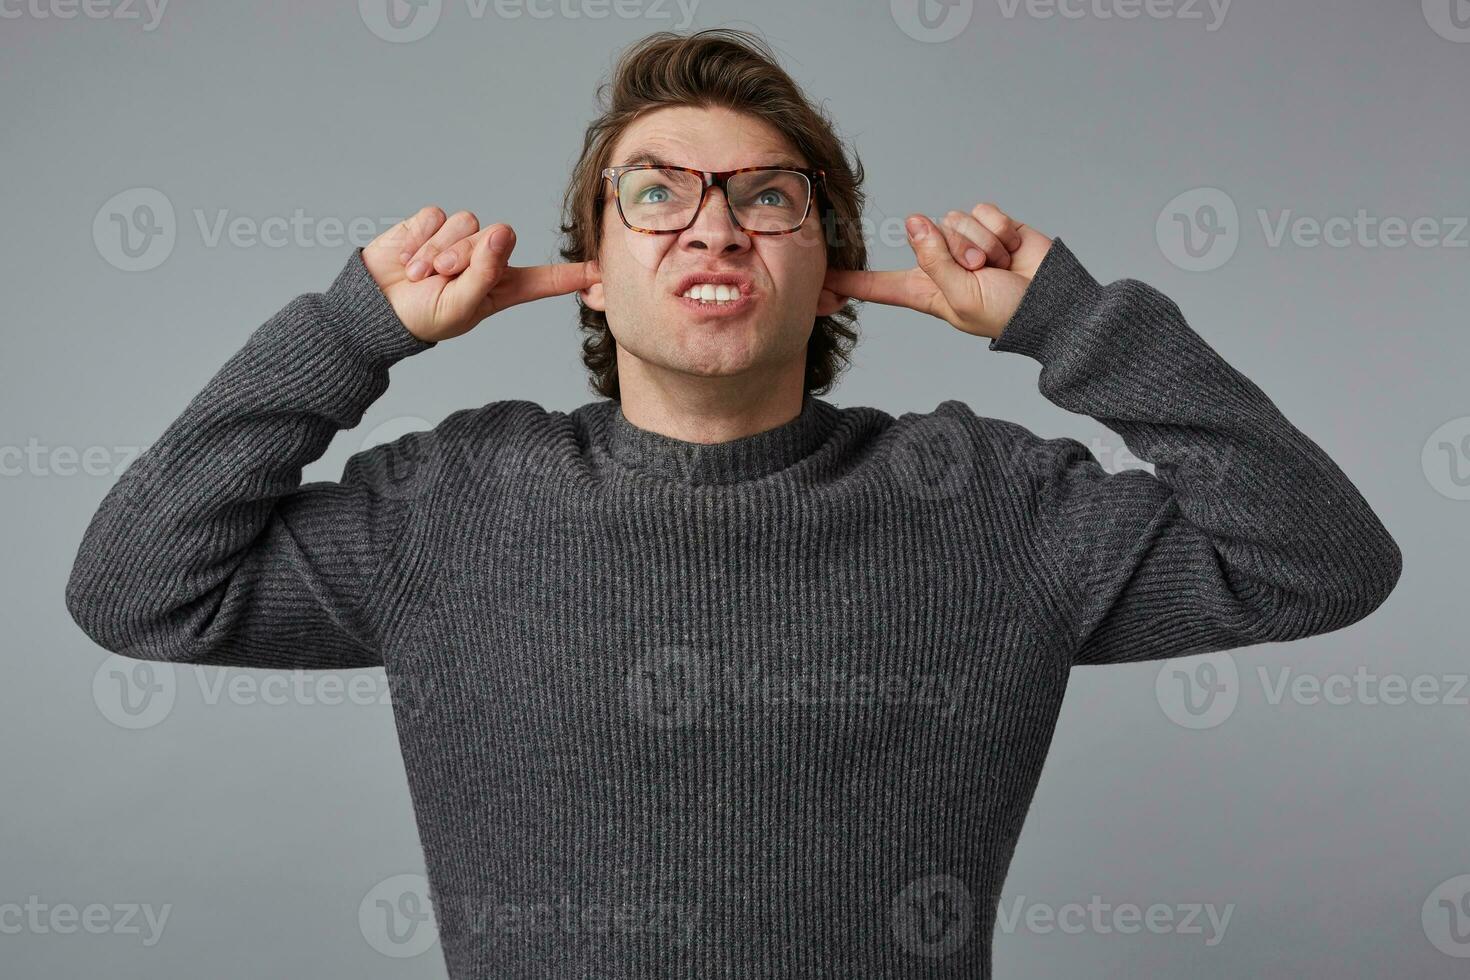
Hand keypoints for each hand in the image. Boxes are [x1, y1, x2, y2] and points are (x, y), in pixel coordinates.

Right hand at [361, 205, 600, 342]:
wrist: (377, 306)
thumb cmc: (423, 316)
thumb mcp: (459, 307)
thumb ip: (483, 273)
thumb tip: (502, 232)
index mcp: (502, 287)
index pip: (544, 279)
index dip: (573, 275)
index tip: (602, 271)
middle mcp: (487, 259)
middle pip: (499, 239)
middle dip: (466, 257)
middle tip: (441, 277)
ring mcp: (462, 239)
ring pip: (468, 224)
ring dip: (440, 250)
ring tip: (422, 273)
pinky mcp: (435, 223)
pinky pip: (438, 217)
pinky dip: (421, 238)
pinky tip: (410, 255)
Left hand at [823, 203, 1051, 339]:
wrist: (1052, 302)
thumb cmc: (1006, 313)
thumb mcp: (962, 298)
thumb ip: (935, 261)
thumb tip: (915, 222)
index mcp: (925, 290)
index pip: (878, 285)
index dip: (849, 281)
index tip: (817, 280)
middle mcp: (940, 263)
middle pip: (925, 237)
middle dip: (956, 251)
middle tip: (980, 272)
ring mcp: (964, 243)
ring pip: (954, 220)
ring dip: (981, 242)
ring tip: (998, 265)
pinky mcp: (989, 225)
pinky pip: (983, 211)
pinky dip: (999, 230)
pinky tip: (1011, 249)